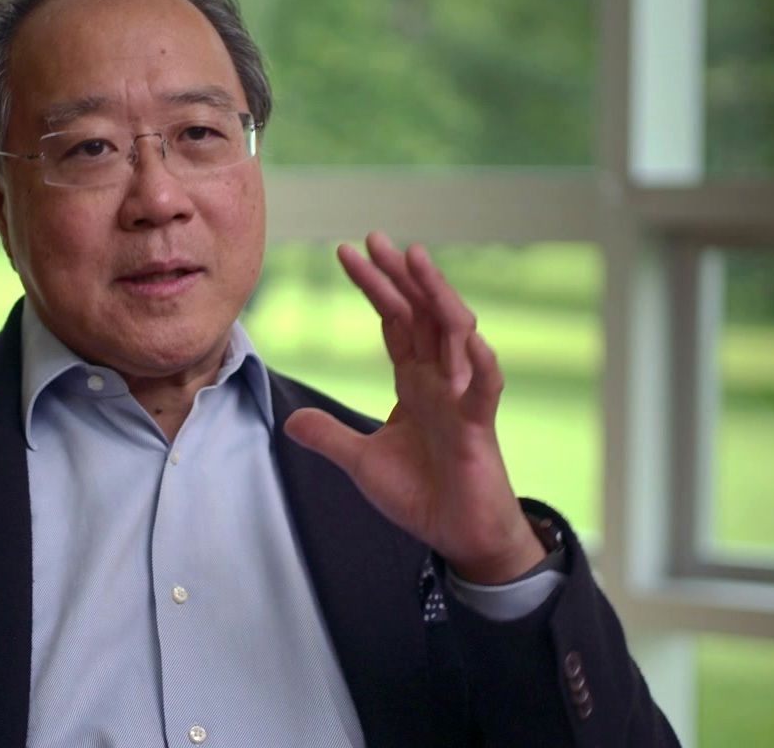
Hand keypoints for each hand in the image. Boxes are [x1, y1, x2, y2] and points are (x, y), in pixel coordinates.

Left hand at [284, 232, 544, 583]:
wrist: (459, 536)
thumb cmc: (422, 495)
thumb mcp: (362, 463)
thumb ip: (330, 437)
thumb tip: (289, 421)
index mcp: (414, 382)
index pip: (394, 322)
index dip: (375, 287)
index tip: (349, 252)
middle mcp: (440, 380)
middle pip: (421, 314)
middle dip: (399, 275)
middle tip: (376, 237)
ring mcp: (462, 398)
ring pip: (455, 332)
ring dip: (436, 294)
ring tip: (416, 259)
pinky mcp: (480, 426)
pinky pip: (484, 385)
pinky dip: (477, 360)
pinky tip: (468, 335)